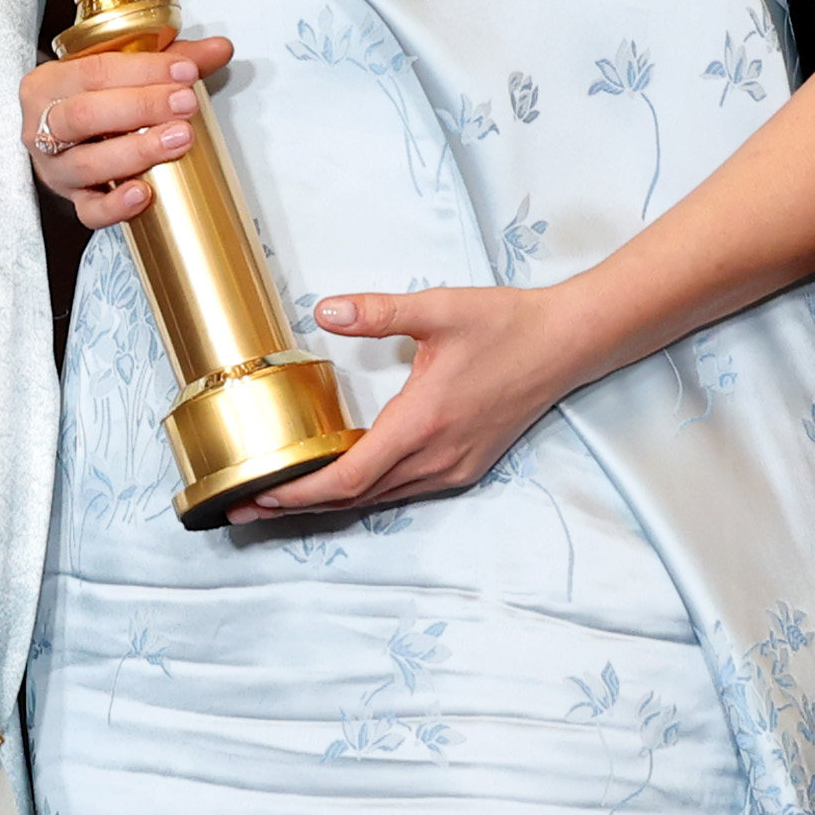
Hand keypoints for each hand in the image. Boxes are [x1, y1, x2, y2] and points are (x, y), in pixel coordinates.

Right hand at [21, 35, 232, 227]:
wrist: (62, 133)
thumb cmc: (92, 97)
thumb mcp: (123, 68)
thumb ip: (171, 58)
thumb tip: (219, 48)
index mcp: (49, 84)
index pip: (94, 71)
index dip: (142, 70)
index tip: (184, 71)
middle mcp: (43, 126)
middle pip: (85, 115)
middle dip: (141, 107)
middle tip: (185, 103)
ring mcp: (55, 168)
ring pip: (87, 163)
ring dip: (137, 150)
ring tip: (178, 139)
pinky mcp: (72, 200)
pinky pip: (89, 210)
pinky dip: (116, 205)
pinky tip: (144, 193)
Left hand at [241, 280, 599, 520]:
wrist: (567, 344)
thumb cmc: (506, 325)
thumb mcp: (438, 308)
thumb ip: (377, 312)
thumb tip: (323, 311)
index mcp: (423, 422)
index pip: (348, 477)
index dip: (300, 492)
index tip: (259, 495)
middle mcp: (438, 457)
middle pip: (356, 498)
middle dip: (299, 503)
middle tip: (247, 506)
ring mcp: (454, 467)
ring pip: (380, 498)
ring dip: (332, 501)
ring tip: (283, 497)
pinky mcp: (466, 466)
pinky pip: (404, 490)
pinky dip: (367, 491)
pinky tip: (343, 479)